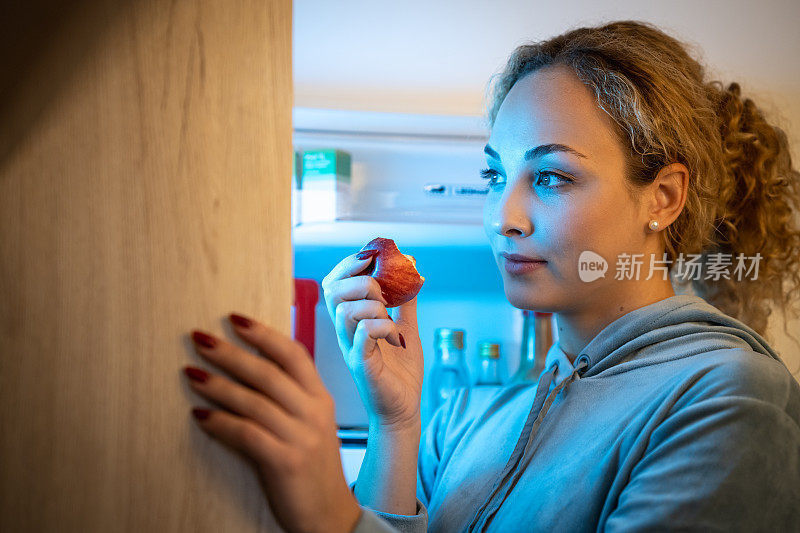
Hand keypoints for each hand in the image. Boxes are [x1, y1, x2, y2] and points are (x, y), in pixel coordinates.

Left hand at [183, 313, 361, 532]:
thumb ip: (288, 397)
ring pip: (254, 401)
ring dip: (218, 385)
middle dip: (231, 353)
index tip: (234, 319)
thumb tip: (247, 369)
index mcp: (320, 397)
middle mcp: (313, 412)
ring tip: (191, 373)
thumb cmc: (312, 466)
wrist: (329, 516)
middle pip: (268, 373)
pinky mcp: (286, 462)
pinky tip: (200, 415)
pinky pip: (247, 434)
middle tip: (200, 339)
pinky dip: (220, 423)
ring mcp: (301, 437)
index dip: (264, 334)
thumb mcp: (310, 424)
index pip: (293, 354)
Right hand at [321, 251, 423, 430]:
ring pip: (345, 310)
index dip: (349, 265)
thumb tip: (412, 268)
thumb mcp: (406, 327)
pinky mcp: (360, 364)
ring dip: (374, 307)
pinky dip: (382, 326)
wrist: (405, 408)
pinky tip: (395, 338)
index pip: (333, 282)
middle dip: (362, 282)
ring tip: (391, 322)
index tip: (373, 259)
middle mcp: (344, 332)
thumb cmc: (400, 371)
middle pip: (332, 291)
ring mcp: (349, 347)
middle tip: (385, 296)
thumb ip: (405, 300)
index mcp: (350, 320)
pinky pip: (363, 333)